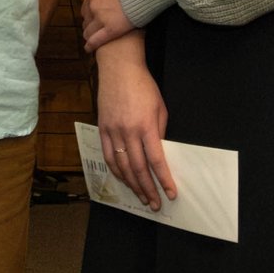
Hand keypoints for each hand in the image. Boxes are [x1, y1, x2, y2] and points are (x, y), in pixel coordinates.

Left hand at [80, 0, 136, 51]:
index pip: (86, 4)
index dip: (89, 11)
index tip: (92, 15)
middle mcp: (94, 4)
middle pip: (86, 17)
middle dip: (88, 22)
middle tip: (92, 27)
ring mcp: (101, 17)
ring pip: (88, 30)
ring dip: (88, 33)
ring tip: (90, 38)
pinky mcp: (112, 29)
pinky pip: (96, 40)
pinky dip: (91, 45)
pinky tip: (88, 49)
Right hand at [94, 40, 178, 210]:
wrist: (119, 69)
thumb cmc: (143, 86)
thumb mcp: (160, 108)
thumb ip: (160, 133)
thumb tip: (159, 155)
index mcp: (146, 126)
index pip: (156, 160)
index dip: (164, 180)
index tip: (171, 193)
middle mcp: (128, 132)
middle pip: (138, 169)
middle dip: (148, 189)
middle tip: (155, 203)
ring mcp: (112, 132)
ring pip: (121, 167)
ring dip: (132, 185)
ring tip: (142, 197)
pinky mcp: (102, 129)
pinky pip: (108, 157)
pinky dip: (116, 172)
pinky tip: (124, 180)